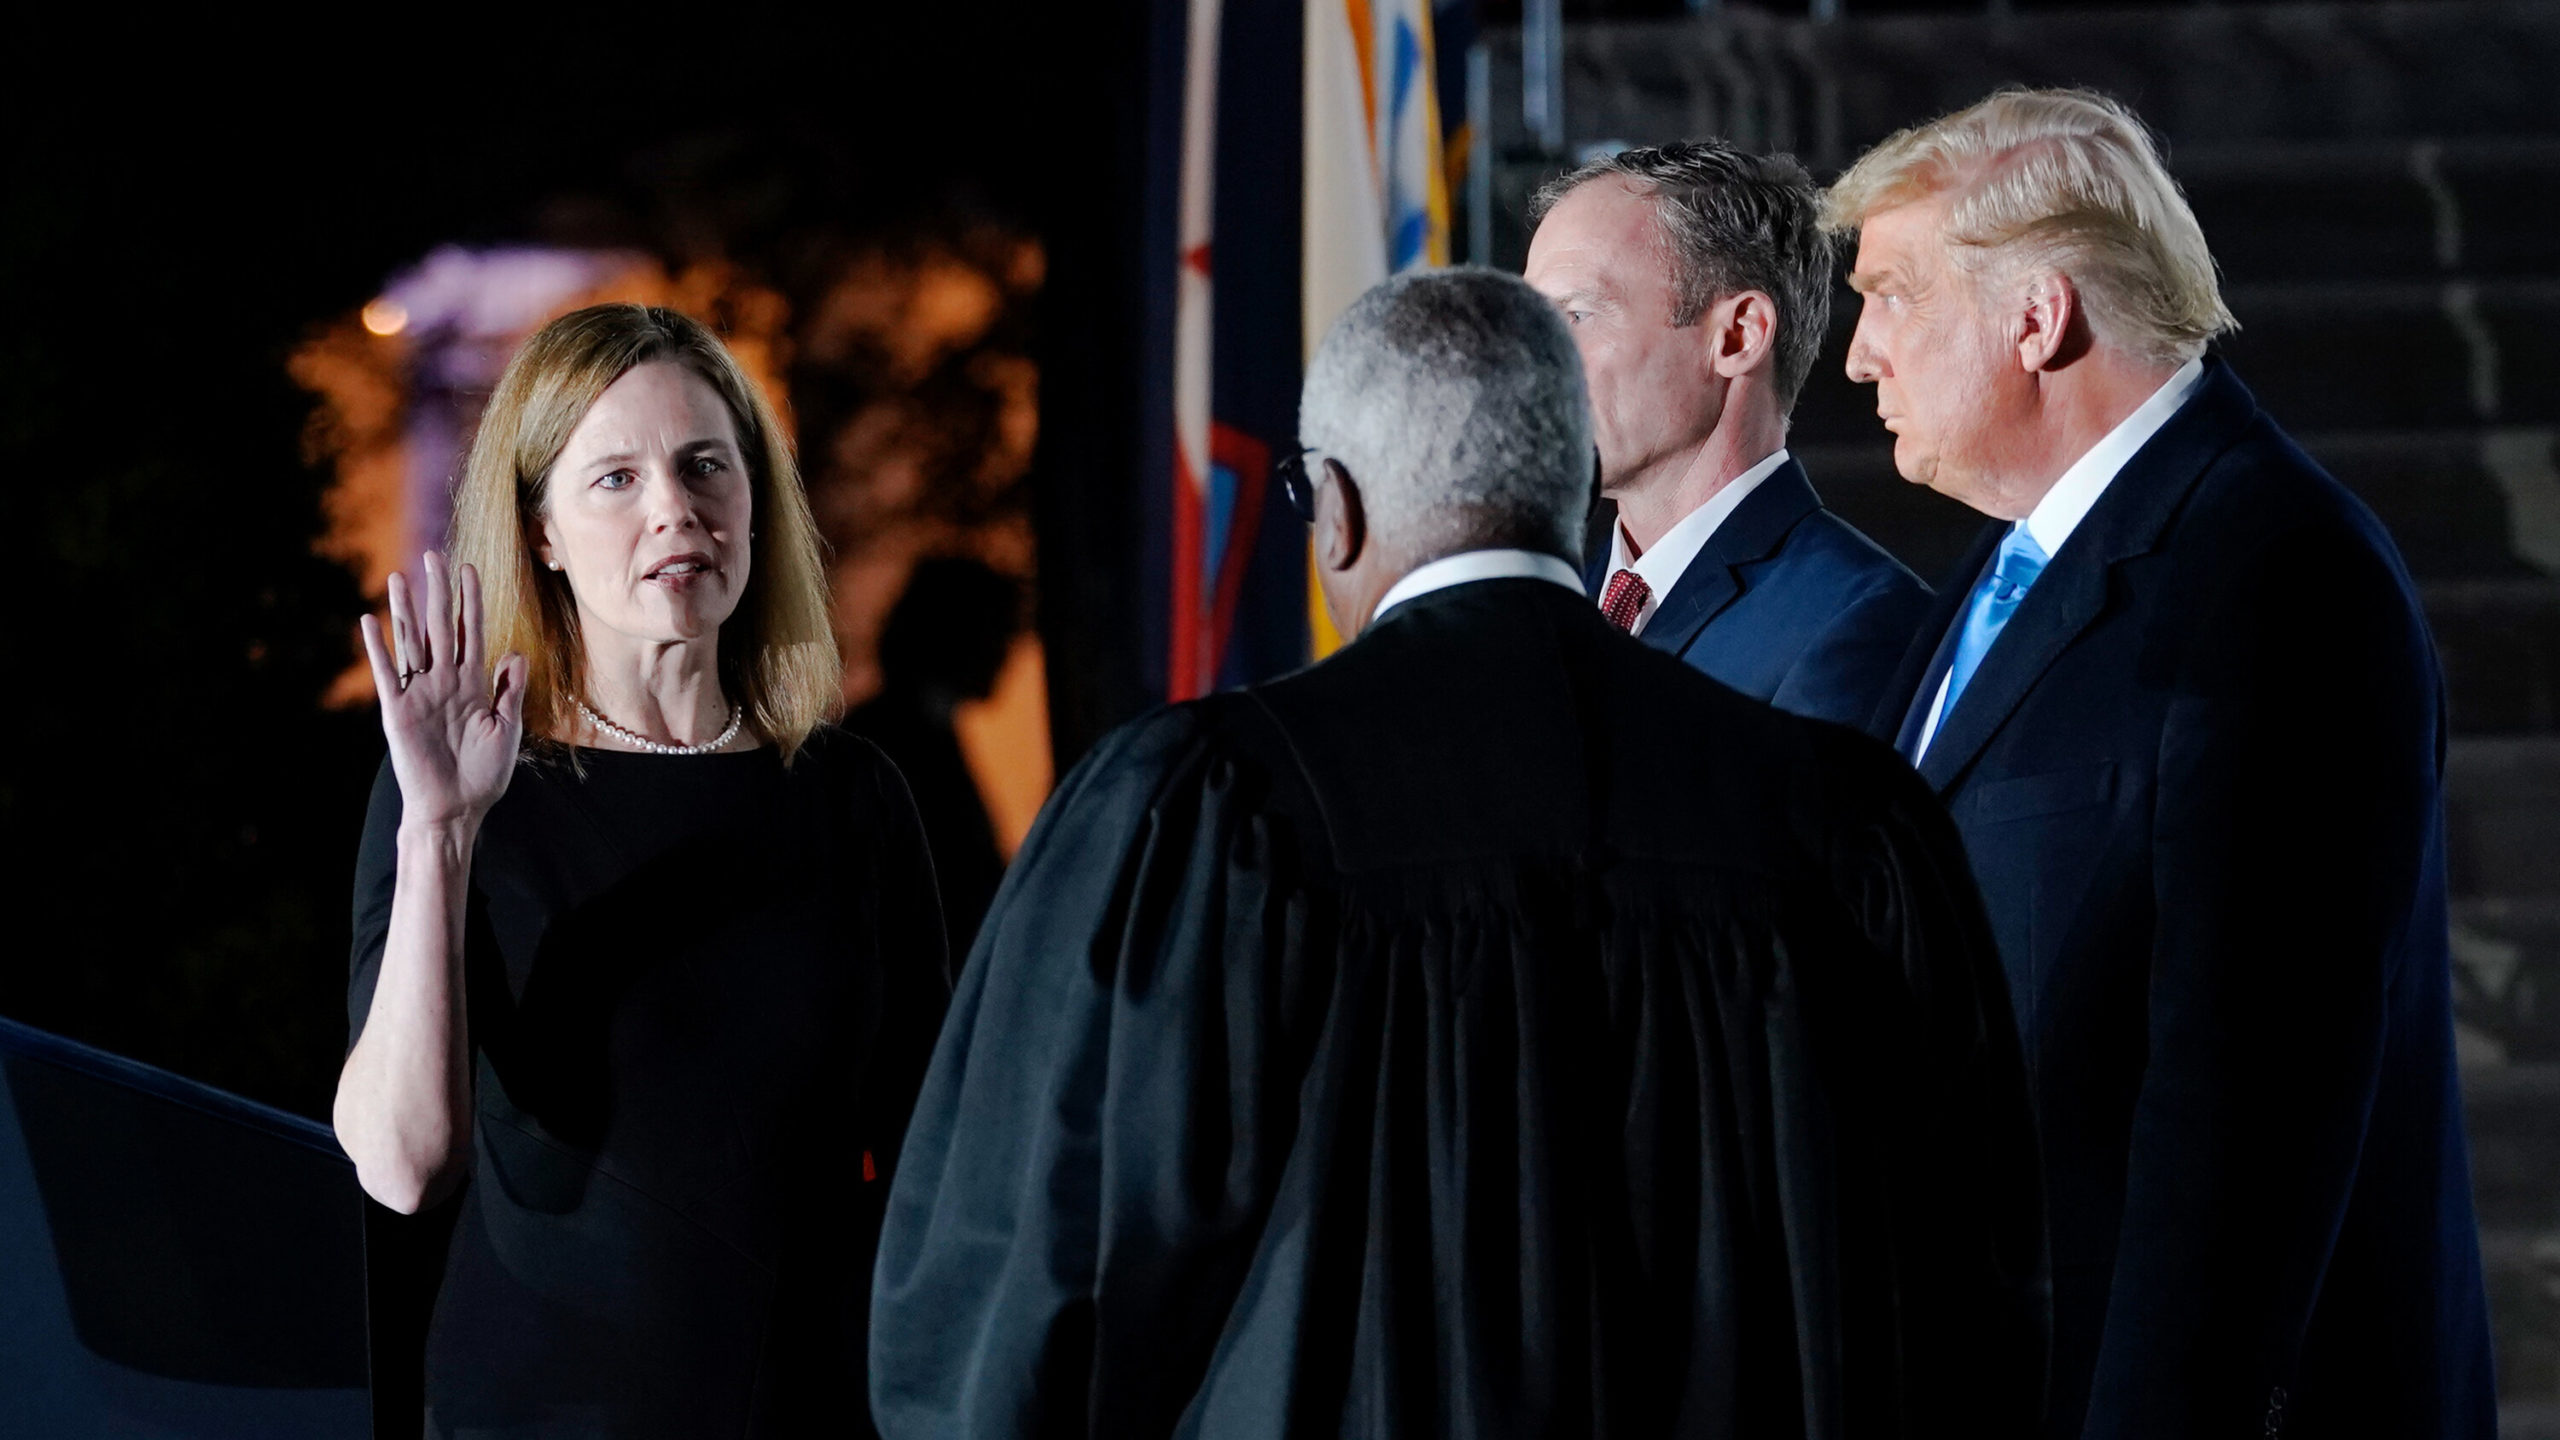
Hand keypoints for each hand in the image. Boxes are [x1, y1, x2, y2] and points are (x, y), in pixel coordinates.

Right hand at [360, 551, 529, 830]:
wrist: (457, 808)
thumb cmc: (485, 773)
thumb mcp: (507, 728)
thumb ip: (509, 690)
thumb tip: (516, 652)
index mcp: (472, 684)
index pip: (471, 632)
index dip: (471, 601)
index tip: (471, 569)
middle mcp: (444, 682)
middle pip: (440, 627)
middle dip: (439, 592)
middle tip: (435, 555)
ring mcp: (420, 693)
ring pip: (412, 642)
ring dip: (405, 610)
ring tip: (400, 577)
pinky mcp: (397, 711)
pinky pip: (387, 673)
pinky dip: (378, 647)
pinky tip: (369, 620)